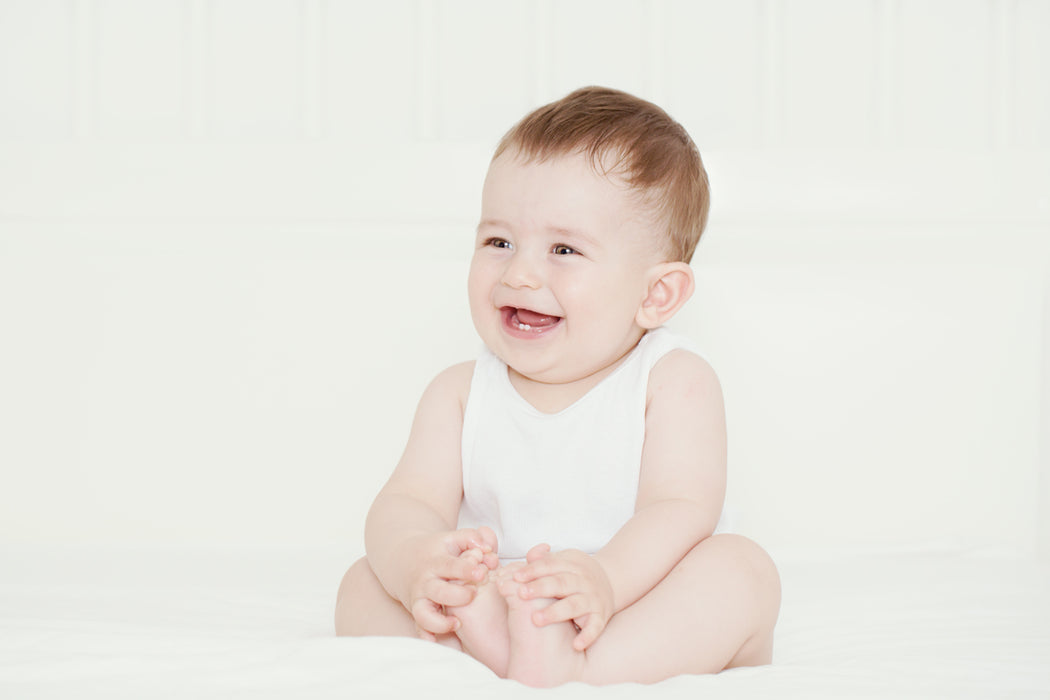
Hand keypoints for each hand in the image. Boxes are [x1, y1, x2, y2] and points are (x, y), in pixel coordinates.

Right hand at [403, 526, 498, 640]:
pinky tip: (436, 642)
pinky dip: (426, 637)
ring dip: (439, 622)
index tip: (481, 572)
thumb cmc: (440, 550)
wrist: (403, 560)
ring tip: (457, 623)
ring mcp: (420, 599)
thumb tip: (487, 547)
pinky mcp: (418, 613)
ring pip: (424, 614)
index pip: (450, 565)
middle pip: (438, 591)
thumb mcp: (453, 538)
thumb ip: (472, 538)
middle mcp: (426, 582)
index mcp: (436, 562)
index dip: (465, 569)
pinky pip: (419, 629)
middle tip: (473, 595)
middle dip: (457, 595)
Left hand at [511, 544, 614, 650]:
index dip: (533, 570)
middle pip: (561, 583)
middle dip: (541, 588)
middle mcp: (584, 581)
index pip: (551, 565)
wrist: (609, 582)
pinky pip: (595, 627)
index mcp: (572, 565)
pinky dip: (587, 636)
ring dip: (556, 612)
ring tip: (536, 620)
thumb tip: (530, 555)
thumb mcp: (564, 561)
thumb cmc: (575, 574)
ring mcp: (593, 599)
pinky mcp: (601, 617)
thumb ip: (545, 560)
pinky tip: (576, 645)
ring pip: (574, 605)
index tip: (515, 577)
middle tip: (521, 594)